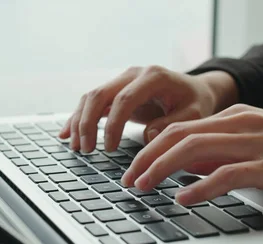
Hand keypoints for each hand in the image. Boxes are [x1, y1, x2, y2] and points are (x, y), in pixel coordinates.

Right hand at [58, 66, 237, 152]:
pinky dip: (78, 118)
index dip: (113, 125)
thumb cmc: (195, 103)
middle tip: (85, 151)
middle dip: (87, 124)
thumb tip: (148, 136)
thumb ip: (172, 125)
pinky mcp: (116, 91)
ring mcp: (122, 80)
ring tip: (75, 148)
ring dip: (79, 122)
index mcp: (153, 76)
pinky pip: (92, 103)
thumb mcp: (194, 115)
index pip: (124, 99)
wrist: (195, 90)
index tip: (109, 149)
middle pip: (99, 94)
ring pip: (91, 98)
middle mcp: (133, 74)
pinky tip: (67, 134)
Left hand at [121, 104, 262, 204]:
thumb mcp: (257, 144)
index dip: (152, 147)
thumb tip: (188, 169)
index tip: (134, 166)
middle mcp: (239, 124)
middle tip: (128, 179)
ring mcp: (254, 143)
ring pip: (194, 150)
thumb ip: (223, 153)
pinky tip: (183, 197)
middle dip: (146, 157)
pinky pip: (226, 174)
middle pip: (178, 135)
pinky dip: (200, 186)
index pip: (181, 127)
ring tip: (143, 187)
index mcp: (235, 117)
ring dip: (162, 169)